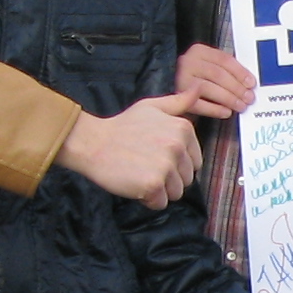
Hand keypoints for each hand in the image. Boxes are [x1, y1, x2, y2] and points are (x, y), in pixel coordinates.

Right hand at [58, 89, 202, 205]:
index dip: (176, 164)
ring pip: (176, 193)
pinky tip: (134, 183)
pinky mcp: (153, 184)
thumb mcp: (152, 107)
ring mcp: (166, 165)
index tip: (156, 155)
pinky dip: (147, 200)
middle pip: (187, 179)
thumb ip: (178, 102)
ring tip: (140, 174)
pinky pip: (160, 203)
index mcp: (183, 128)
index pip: (195, 162)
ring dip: (159, 190)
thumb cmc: (123, 126)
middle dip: (169, 178)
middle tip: (145, 165)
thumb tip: (198, 88)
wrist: (93, 142)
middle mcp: (178, 146)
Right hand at [173, 43, 254, 118]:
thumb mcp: (208, 66)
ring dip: (228, 99)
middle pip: (217, 74)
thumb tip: (248, 84)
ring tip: (240, 106)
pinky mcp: (177, 96)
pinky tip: (226, 112)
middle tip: (249, 98)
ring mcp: (181, 79)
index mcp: (199, 51)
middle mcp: (188, 62)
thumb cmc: (195, 77)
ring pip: (209, 88)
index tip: (251, 83)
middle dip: (236, 88)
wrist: (168, 84)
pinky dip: (215, 109)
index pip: (224, 59)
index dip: (240, 72)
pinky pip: (199, 104)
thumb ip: (225, 70)